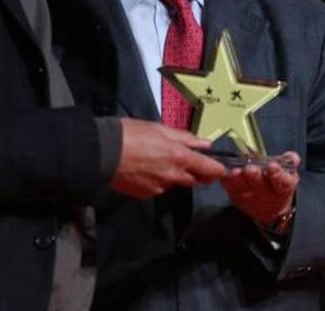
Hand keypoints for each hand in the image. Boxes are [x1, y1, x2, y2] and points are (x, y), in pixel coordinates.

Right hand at [110, 119, 226, 199]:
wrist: (102, 153)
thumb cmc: (131, 134)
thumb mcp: (160, 129)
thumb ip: (185, 138)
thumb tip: (206, 144)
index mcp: (179, 158)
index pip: (210, 169)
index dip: (219, 170)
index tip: (221, 168)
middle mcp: (173, 177)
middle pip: (196, 181)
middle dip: (198, 174)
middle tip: (192, 162)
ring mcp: (159, 188)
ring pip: (175, 184)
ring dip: (174, 175)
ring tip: (158, 161)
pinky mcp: (146, 195)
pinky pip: (158, 188)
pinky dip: (157, 180)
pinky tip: (145, 169)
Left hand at [220, 151, 300, 225]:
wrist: (271, 209)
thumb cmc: (278, 185)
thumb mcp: (289, 174)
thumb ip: (289, 162)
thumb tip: (293, 157)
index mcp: (283, 188)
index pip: (282, 182)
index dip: (277, 174)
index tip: (272, 166)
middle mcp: (266, 196)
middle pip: (259, 186)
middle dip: (254, 177)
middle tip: (251, 169)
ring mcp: (250, 198)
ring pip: (242, 188)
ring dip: (238, 179)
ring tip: (235, 171)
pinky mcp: (236, 198)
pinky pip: (229, 188)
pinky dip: (226, 180)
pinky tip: (224, 171)